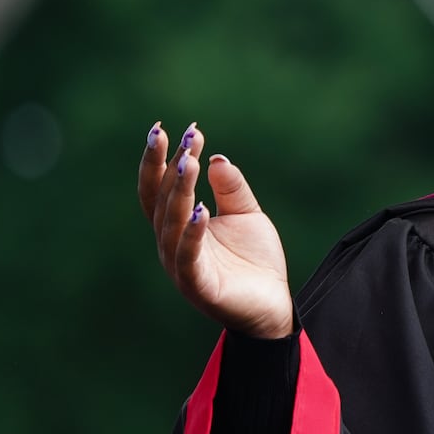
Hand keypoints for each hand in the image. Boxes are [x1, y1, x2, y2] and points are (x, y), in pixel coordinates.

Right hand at [138, 122, 293, 338]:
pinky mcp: (198, 286)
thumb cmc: (255, 261)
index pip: (161, 188)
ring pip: (171, 224)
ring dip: (178, 191)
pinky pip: (188, 257)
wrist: (273, 304)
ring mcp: (181, 265)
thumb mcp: (247, 215)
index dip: (164, 159)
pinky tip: (200, 209)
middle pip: (161, 201)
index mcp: (178, 226)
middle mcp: (172, 244)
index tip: (179, 128)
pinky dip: (191, 233)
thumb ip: (231, 189)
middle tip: (184, 136)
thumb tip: (216, 158)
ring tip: (188, 162)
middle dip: (169, 166)